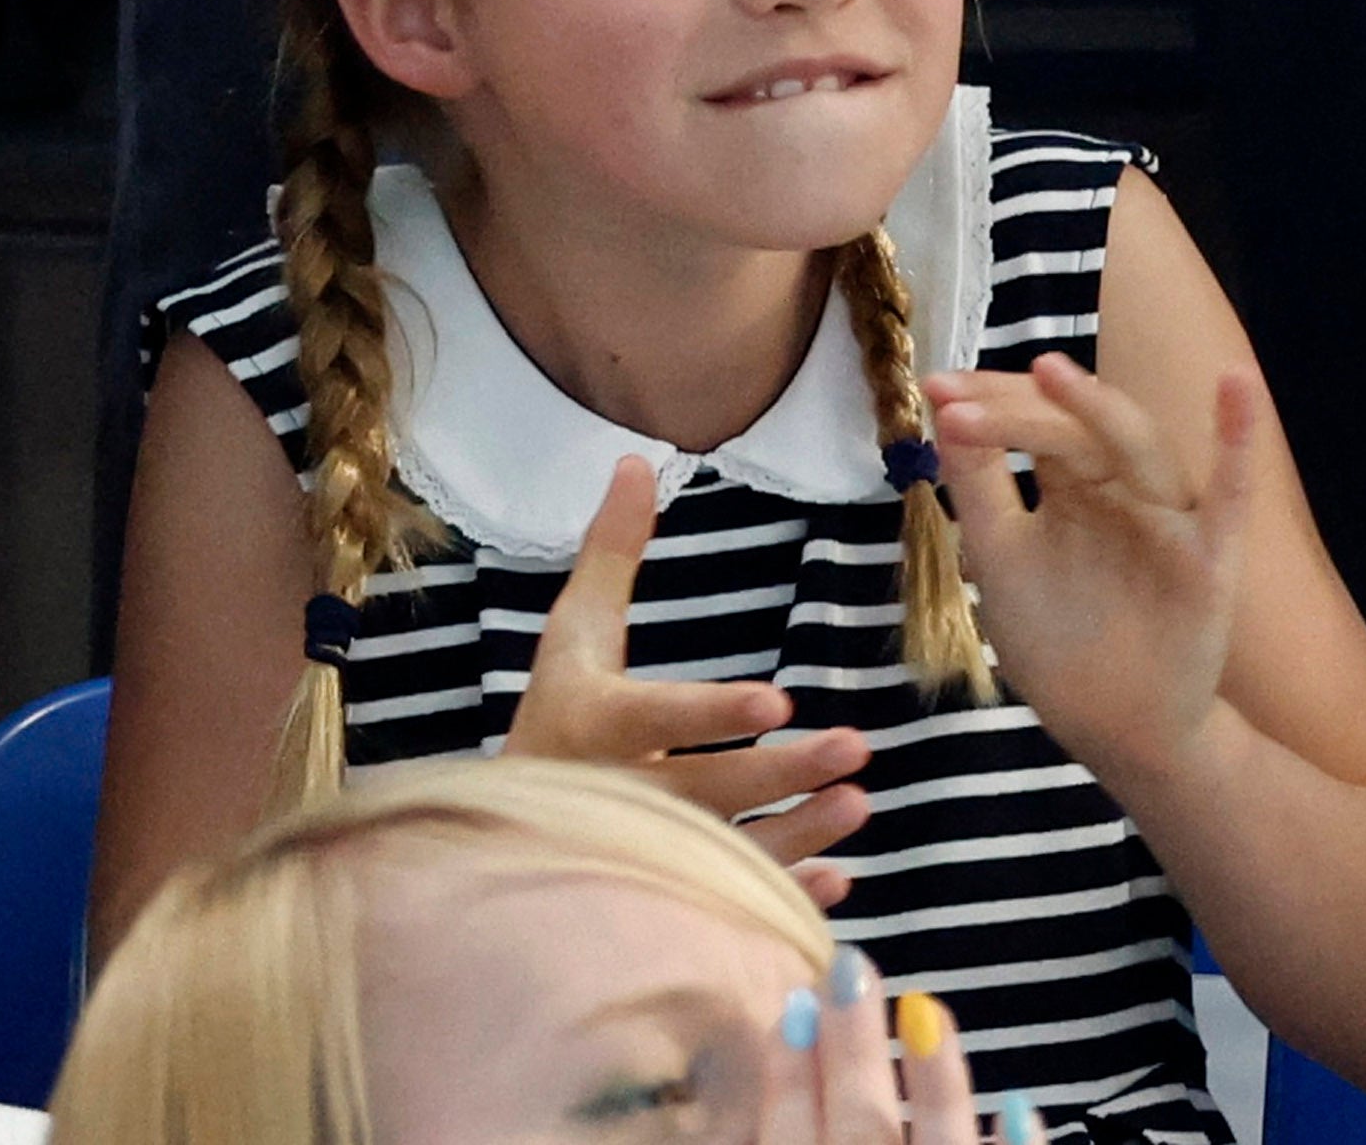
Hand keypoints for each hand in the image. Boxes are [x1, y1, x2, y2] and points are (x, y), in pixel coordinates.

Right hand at [507, 456, 870, 903]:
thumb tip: (635, 461)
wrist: (507, 834)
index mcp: (591, 726)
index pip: (655, 717)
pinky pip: (730, 903)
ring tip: (859, 802)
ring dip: (798, 834)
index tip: (777, 698)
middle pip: (706, 789)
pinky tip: (840, 879)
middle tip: (854, 748)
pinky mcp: (667, 897)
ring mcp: (643, 858)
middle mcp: (615, 797)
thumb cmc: (559, 714)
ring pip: (727, 852)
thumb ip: (611, 551)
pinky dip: (784, 897)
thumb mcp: (575, 631)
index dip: (712, 712)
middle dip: (782, 773)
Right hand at [765, 950, 1033, 1144]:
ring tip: (924, 1006)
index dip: (787, 1078)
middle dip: (852, 1051)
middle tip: (850, 966)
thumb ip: (769, 1144)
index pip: (787, 1141)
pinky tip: (1016, 1103)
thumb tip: (765, 1069)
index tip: (792, 1005)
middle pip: (859, 1132)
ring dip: (935, 1082)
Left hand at [923, 354, 1259, 782]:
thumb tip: (944, 411)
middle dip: (1018, 406)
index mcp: (1075, 486)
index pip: (1037, 423)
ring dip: (1096, 405)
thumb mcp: (1002, 558)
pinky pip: (1231, 495)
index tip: (936, 389)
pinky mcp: (1209, 560)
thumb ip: (979, 488)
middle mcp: (1124, 488)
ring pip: (1137, 446)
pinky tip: (1237, 383)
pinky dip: (1239, 438)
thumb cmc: (1059, 641)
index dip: (990, 403)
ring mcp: (1168, 518)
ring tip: (1050, 370)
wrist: (1116, 732)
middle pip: (1076, 428)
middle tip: (958, 396)